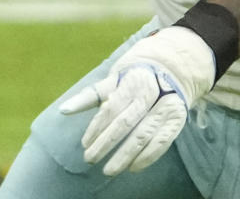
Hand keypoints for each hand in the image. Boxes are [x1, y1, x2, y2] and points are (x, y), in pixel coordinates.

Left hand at [58, 26, 214, 174]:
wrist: (171, 71)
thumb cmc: (132, 79)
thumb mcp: (112, 81)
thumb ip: (89, 97)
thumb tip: (63, 110)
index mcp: (131, 81)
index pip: (111, 108)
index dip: (97, 128)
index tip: (84, 144)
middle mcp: (150, 93)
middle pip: (125, 123)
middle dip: (106, 143)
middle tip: (90, 158)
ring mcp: (166, 108)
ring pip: (143, 136)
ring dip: (125, 155)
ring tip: (109, 169)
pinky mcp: (176, 121)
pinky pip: (161, 143)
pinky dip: (146, 157)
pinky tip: (132, 167)